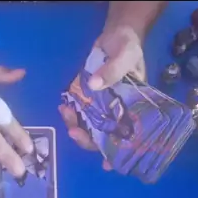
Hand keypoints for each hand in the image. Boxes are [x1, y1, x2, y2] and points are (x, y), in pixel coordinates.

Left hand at [59, 24, 145, 169]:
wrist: (117, 32)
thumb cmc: (128, 46)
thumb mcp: (125, 55)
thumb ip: (112, 70)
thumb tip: (93, 86)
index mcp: (134, 108)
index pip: (128, 136)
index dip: (118, 152)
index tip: (107, 164)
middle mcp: (119, 111)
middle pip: (104, 135)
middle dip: (87, 138)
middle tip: (73, 131)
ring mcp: (103, 105)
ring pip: (89, 125)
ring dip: (76, 125)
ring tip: (65, 112)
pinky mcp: (90, 96)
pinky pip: (80, 110)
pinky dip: (72, 112)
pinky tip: (63, 105)